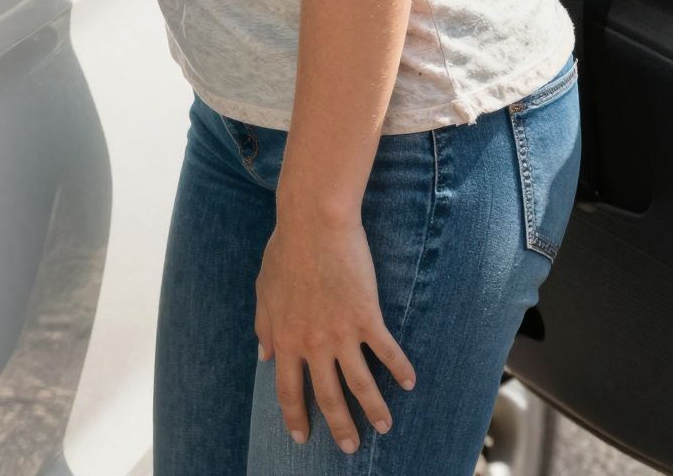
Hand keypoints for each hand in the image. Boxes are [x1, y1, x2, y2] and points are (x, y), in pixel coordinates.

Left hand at [255, 212, 416, 452]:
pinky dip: (400, 370)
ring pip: (360, 384)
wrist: (313, 223)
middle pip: (326, 396)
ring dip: (373, 411)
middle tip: (348, 448)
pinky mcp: (366, 317)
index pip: (287, 389)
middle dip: (339, 426)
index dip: (294, 416)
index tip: (300, 437)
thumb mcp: (264, 290)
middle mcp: (312, 343)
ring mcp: (340, 333)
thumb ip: (264, 326)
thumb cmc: (285, 251)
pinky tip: (409, 383)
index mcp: (284, 338)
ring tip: (384, 427)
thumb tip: (262, 354)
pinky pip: (386, 352)